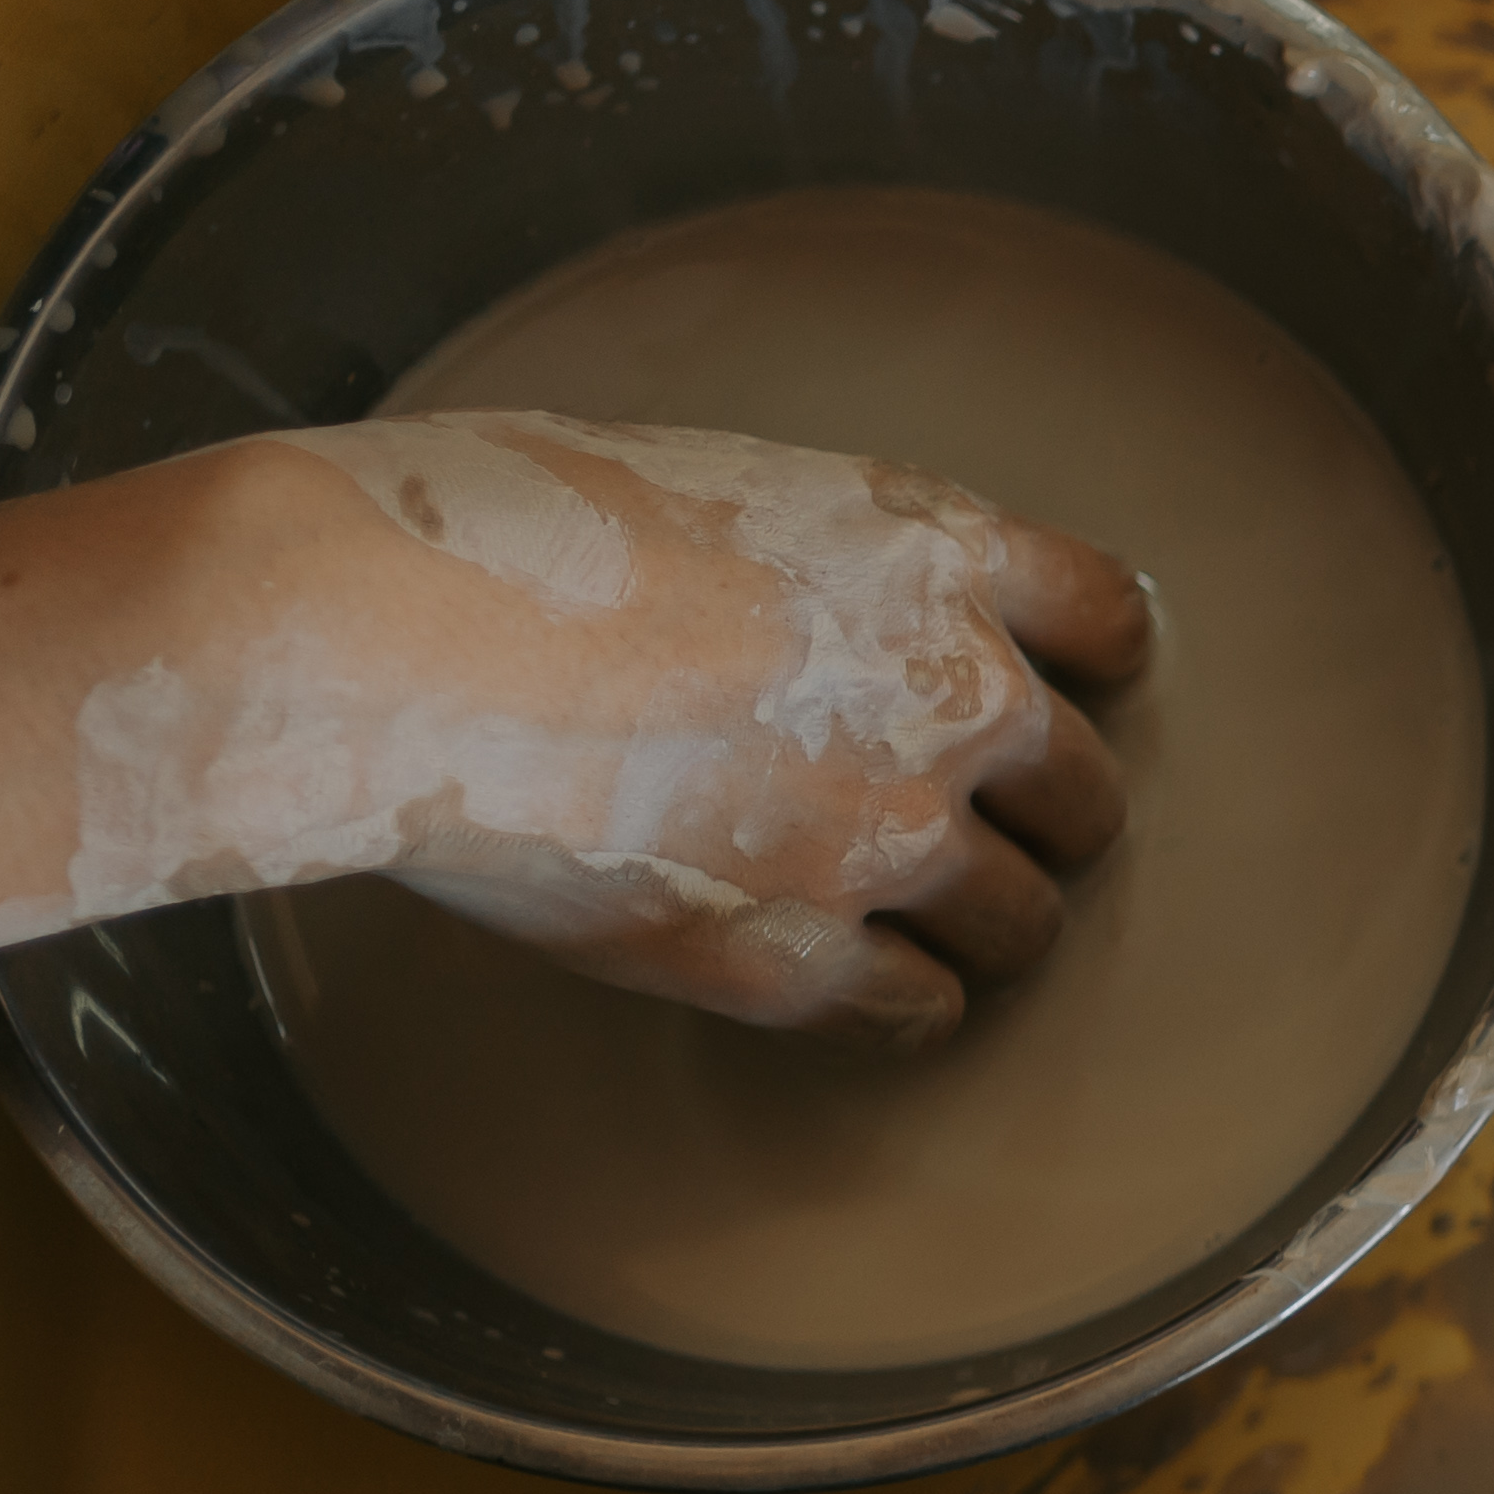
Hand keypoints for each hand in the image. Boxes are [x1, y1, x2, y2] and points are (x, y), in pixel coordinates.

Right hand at [151, 415, 1152, 1045]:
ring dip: (981, 921)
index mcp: (931, 553)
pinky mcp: (799, 957)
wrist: (385, 638)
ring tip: (913, 917)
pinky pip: (921, 1009)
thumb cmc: (495, 527)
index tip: (1058, 687)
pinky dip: (898, 1001)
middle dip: (1038, 813)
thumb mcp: (706, 485)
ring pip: (1023, 921)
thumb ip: (815, 562)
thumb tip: (822, 611)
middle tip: (969, 823)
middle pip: (1087, 794)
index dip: (1086, 663)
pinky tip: (850, 980)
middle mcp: (950, 699)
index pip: (1109, 619)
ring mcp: (887, 839)